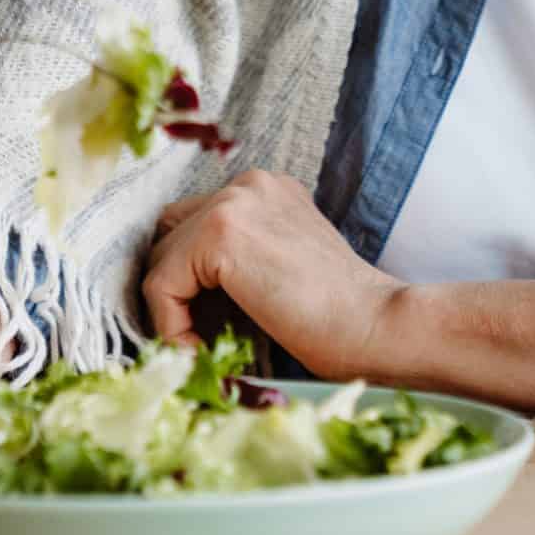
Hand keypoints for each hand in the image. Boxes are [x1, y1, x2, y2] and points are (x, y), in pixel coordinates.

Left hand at [142, 170, 405, 380]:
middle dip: (174, 287)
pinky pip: (161, 286)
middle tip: (194, 334)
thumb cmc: (339, 314)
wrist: (374, 324)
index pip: (194, 222)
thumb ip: (243, 258)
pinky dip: (170, 325)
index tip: (200, 320)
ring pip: (161, 259)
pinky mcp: (219, 235)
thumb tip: (185, 287)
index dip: (187, 274)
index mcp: (267, 190)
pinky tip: (198, 350)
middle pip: (170, 234)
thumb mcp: (283, 266)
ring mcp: (232, 204)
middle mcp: (248, 185)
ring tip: (199, 347)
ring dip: (171, 309)